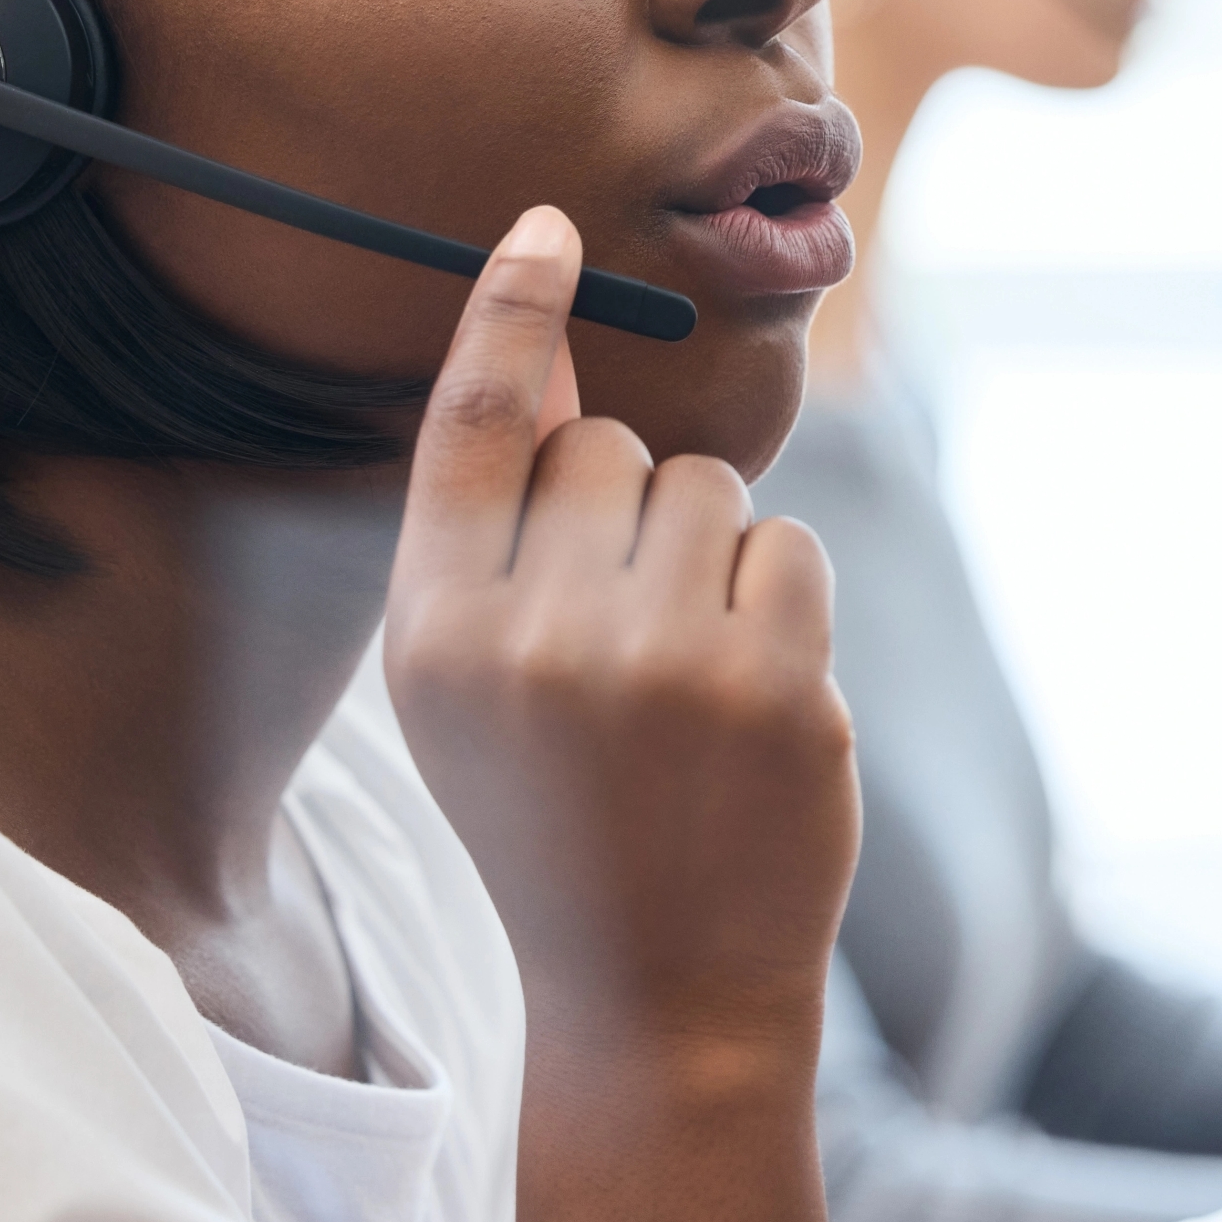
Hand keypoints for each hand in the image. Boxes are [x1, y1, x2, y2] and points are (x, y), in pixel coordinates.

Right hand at [382, 208, 855, 1221]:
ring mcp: (663, 662)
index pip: (474, 427)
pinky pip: (786, 543)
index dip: (510, 315)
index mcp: (435, 639)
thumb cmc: (558, 814)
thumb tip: (549, 344)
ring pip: (705, 485)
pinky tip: (747, 699)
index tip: (546, 227)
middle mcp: (537, 639)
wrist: (658, 993)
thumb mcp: (473, 687)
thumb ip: (495, 532)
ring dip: (706, 553)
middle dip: (624, 509)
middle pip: (605, 447)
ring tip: (681, 678)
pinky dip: (777, 602)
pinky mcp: (776, 684)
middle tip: (617, 637)